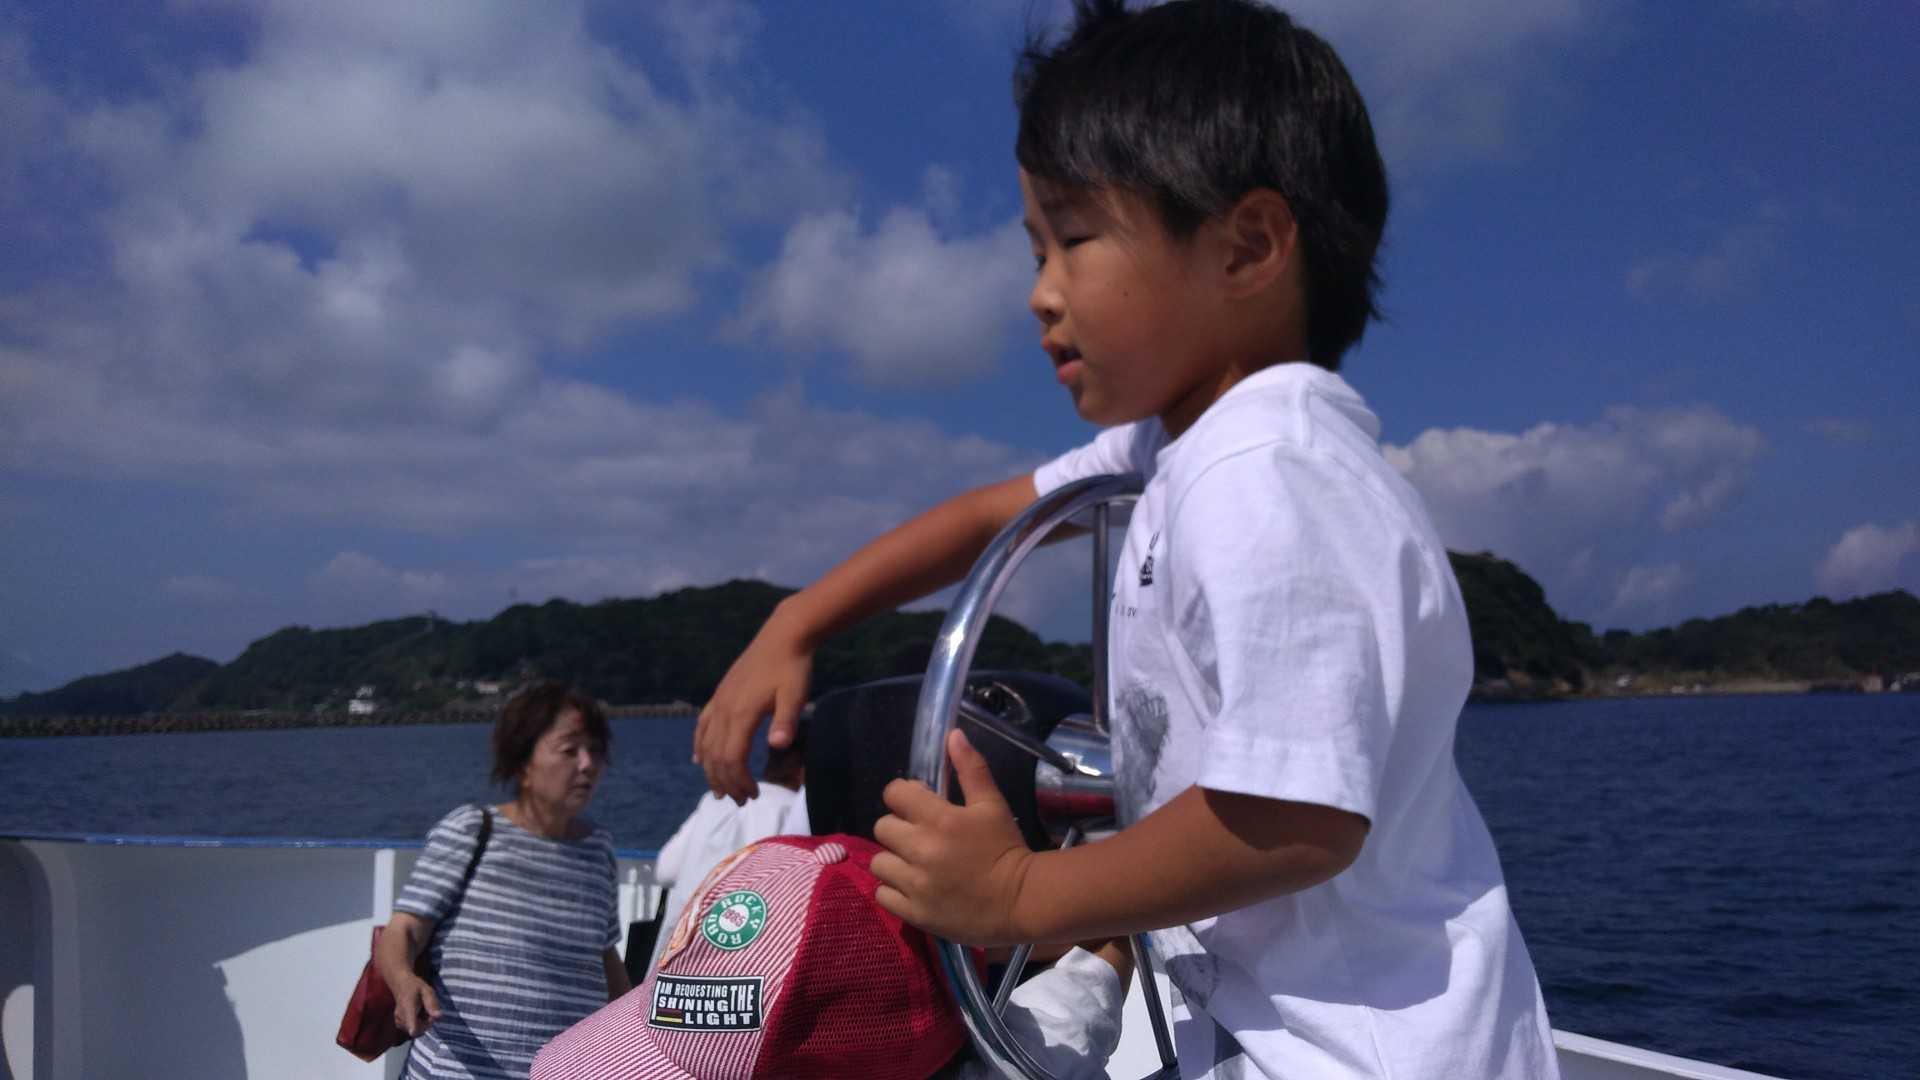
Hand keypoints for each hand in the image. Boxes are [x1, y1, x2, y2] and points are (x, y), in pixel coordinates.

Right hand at [391, 972, 440, 1037]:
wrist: (401, 985)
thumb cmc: (416, 987)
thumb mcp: (427, 991)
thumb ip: (432, 1004)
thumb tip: (439, 1016)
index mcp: (408, 1005)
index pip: (409, 1018)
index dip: (412, 1027)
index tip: (413, 1032)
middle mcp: (401, 1015)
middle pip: (417, 1029)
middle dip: (427, 1024)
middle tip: (430, 1011)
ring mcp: (398, 1020)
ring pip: (416, 1031)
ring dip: (423, 1024)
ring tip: (423, 1011)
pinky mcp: (399, 1024)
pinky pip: (413, 1030)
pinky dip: (418, 1025)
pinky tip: (418, 1015)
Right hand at [695, 608, 812, 802]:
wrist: (784, 635)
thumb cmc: (794, 667)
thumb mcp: (796, 695)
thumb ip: (786, 721)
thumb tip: (778, 745)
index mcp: (742, 712)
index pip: (731, 758)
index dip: (739, 781)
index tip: (752, 795)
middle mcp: (724, 709)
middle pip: (715, 756)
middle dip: (725, 782)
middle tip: (740, 802)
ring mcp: (720, 701)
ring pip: (705, 743)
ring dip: (711, 770)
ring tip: (720, 791)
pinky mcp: (721, 694)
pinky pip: (703, 725)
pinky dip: (699, 746)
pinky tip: (698, 760)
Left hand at [872, 729, 1035, 945]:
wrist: (1022, 900)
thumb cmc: (1006, 848)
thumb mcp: (992, 804)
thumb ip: (971, 769)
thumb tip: (953, 735)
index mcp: (940, 819)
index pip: (894, 794)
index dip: (904, 795)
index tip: (918, 804)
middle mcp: (922, 850)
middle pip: (882, 827)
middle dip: (898, 827)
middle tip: (919, 836)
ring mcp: (916, 884)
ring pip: (879, 862)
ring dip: (893, 860)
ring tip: (914, 864)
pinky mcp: (915, 913)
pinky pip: (883, 895)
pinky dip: (894, 890)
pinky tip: (913, 886)